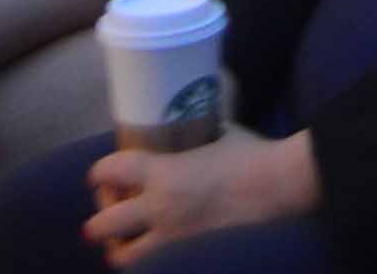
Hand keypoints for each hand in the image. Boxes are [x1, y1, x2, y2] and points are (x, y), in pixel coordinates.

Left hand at [81, 126, 318, 255]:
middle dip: (98, 220)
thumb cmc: (251, 154)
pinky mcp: (190, 260)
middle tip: (105, 214)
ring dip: (118, 250)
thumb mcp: (218, 132)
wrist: (279, 188)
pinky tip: (154, 255)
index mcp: (164, 174)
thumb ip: (199, 131)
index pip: (113, 171)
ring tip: (121, 244)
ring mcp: (174, 241)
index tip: (97, 176)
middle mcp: (161, 211)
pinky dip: (148, 264)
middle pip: (106, 224)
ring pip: (126, 259)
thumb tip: (197, 118)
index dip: (98, 173)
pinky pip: (155, 269)